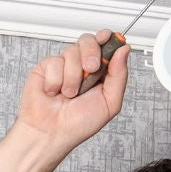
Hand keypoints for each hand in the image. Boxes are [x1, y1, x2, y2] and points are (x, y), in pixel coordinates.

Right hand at [14, 29, 129, 152]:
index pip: (106, 45)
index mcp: (101, 72)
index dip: (107, 38)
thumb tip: (124, 50)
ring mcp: (64, 65)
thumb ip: (119, 75)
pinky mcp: (45, 68)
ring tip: (69, 94)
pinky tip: (54, 92)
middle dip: (91, 53)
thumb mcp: (110, 102)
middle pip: (89, 40)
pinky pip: (54, 62)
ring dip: (73, 76)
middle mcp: (82, 66)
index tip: (108, 38)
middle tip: (90, 69)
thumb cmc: (79, 124)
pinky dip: (56, 81)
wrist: (51, 133)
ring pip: (72, 51)